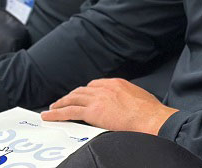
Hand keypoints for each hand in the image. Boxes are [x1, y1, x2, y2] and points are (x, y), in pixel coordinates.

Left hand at [41, 78, 177, 134]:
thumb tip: (129, 106)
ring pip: (72, 99)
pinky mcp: (92, 112)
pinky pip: (69, 112)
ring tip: (52, 108)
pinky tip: (49, 116)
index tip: (81, 96)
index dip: (86, 92)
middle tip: (63, 101)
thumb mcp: (140, 98)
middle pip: (82, 91)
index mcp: (116, 84)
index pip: (95, 85)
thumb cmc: (151, 112)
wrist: (151, 118)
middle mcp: (104, 88)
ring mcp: (97, 99)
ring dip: (61, 104)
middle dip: (71, 96)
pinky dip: (57, 113)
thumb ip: (129, 99)